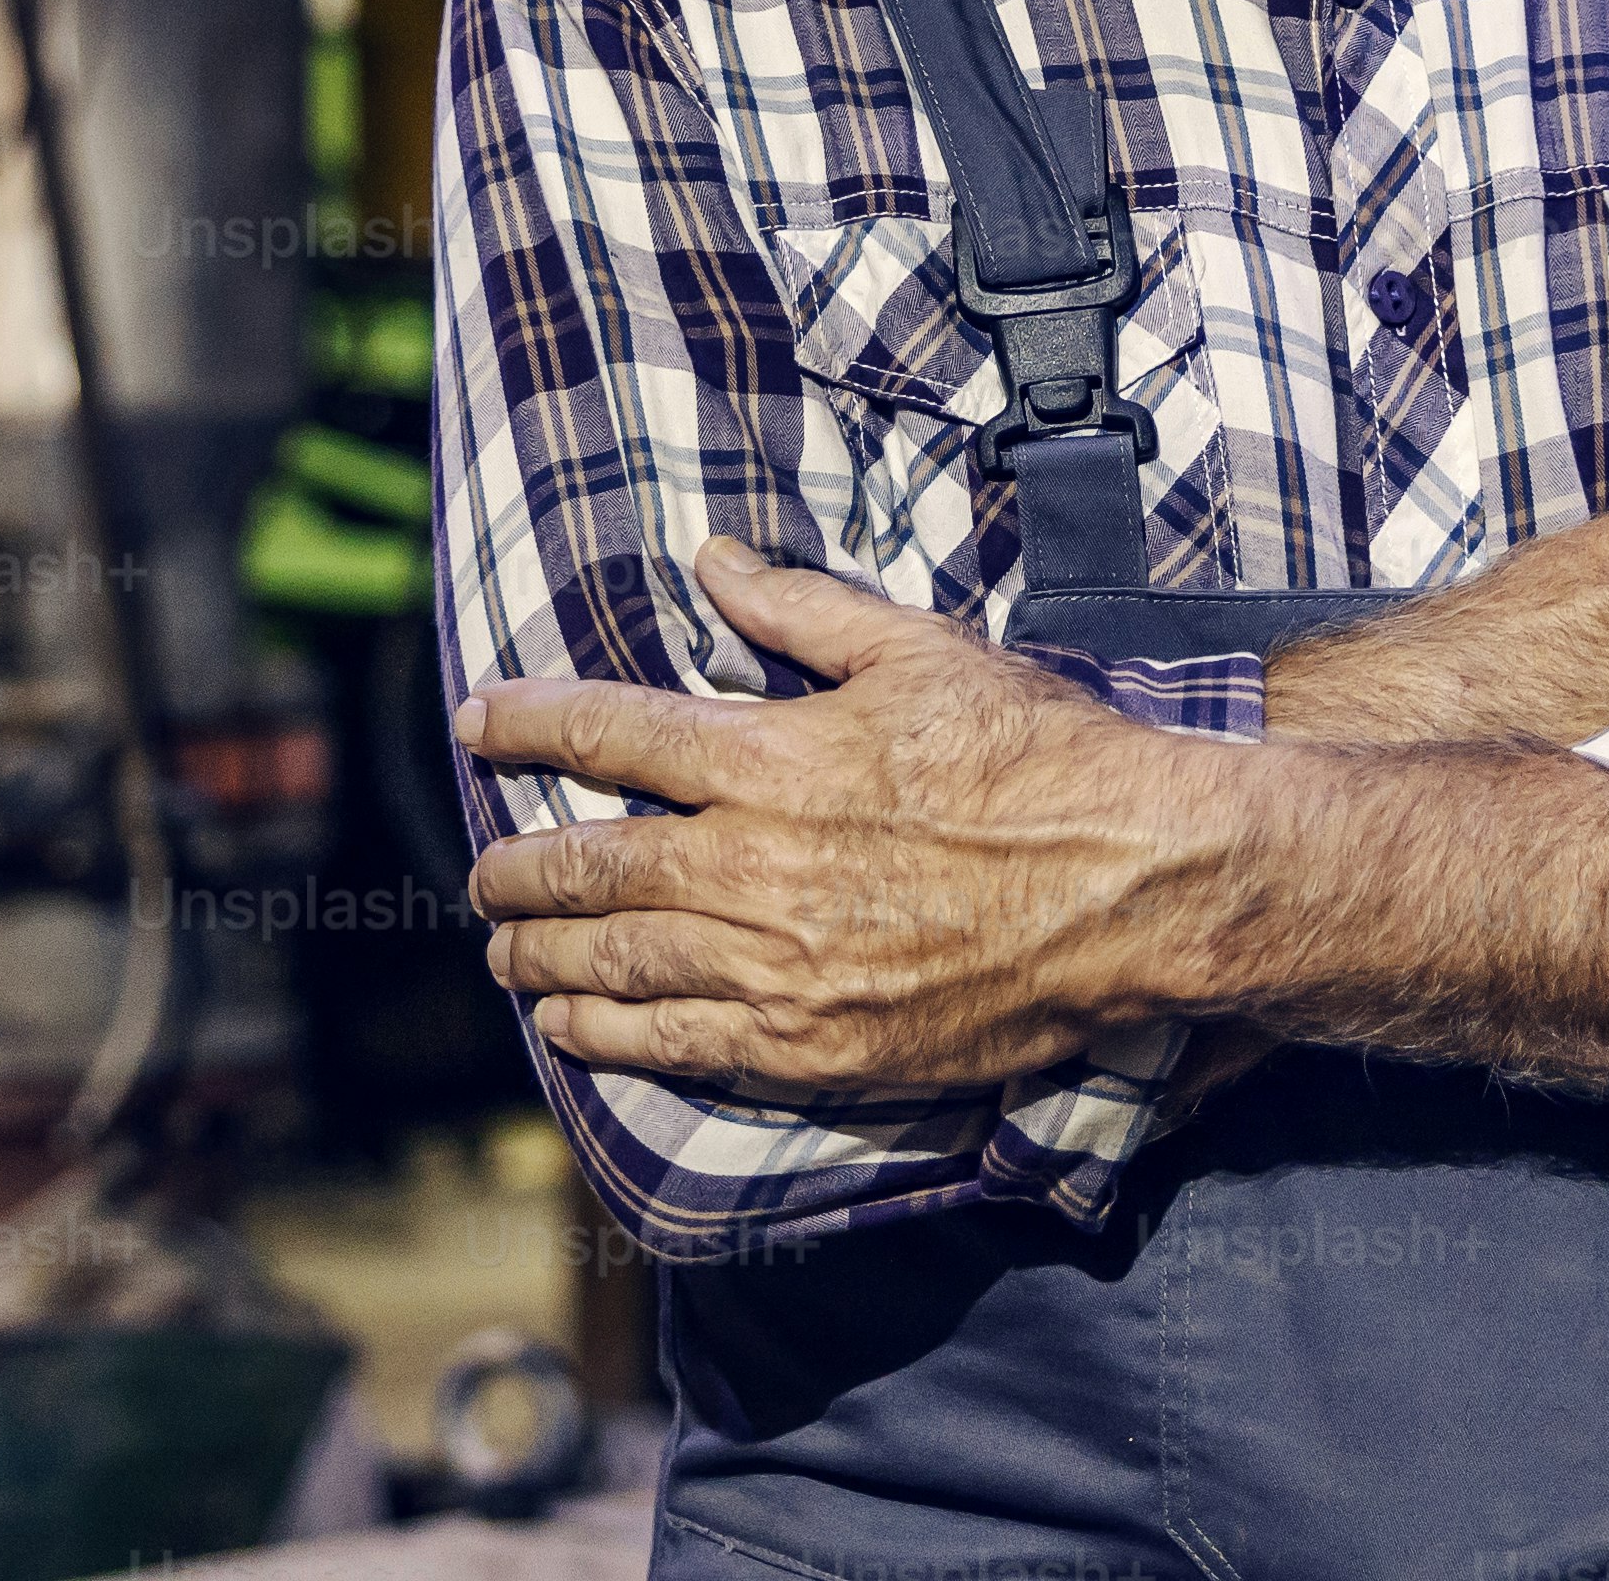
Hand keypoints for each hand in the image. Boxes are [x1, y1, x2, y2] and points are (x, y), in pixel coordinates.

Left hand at [459, 536, 1247, 1093]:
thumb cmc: (1038, 757)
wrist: (1132, 887)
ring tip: (505, 954)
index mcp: (770, 757)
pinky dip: (606, 1037)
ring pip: (613, 964)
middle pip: (589, 866)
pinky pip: (676, 1046)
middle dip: (517, 870)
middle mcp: (752, 865)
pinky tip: (573, 1032)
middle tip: (483, 875)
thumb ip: (801, 607)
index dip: (528, 724)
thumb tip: (710, 561)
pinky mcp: (811, 1048)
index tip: (477, 723)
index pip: (608, 733)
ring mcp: (777, 965)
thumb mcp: (919, 650)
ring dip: (542, 958)